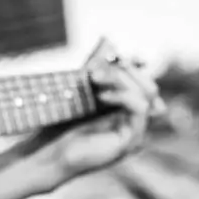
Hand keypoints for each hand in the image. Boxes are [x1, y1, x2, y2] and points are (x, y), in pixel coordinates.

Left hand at [36, 55, 163, 180]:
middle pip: (149, 85)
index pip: (143, 81)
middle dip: (125, 69)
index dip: (132, 64)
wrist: (48, 156)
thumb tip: (109, 42)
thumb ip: (96, 73)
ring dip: (120, 79)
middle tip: (96, 67)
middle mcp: (135, 122)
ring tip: (93, 78)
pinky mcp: (131, 142)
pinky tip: (101, 95)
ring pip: (147, 93)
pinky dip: (122, 96)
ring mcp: (136, 133)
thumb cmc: (59, 127)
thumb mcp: (80, 93)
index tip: (112, 53)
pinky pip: (139, 109)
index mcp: (126, 111)